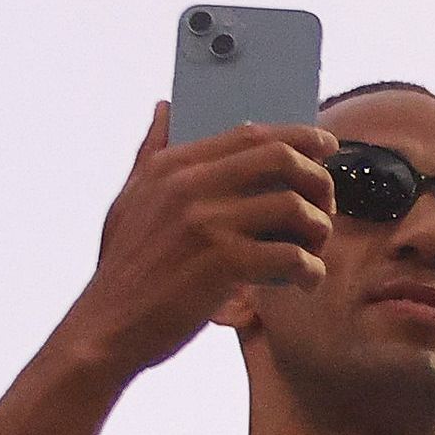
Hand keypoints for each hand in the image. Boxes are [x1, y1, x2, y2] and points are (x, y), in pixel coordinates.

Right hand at [58, 102, 335, 379]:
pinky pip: (292, 256)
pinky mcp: (223, 264)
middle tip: (324, 209)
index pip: (251, 133)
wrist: (107, 326)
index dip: (299, 135)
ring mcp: (207, 223)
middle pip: (283, 159)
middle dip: (319, 181)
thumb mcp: (129, 199)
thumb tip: (165, 107)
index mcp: (171, 166)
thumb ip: (150, 152)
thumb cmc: (124, 268)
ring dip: (319, 230)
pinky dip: (311, 270)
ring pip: (295, 207)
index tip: (327, 146)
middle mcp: (190, 186)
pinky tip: (307, 281)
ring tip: (313, 252)